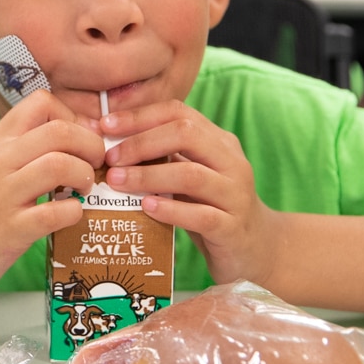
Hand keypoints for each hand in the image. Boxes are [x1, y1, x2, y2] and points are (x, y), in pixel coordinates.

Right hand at [0, 91, 105, 302]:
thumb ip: (21, 150)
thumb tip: (72, 142)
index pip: (40, 101)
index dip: (72, 117)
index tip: (78, 141)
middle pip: (59, 131)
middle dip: (90, 145)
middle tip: (93, 164)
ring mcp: (2, 195)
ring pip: (60, 165)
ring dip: (84, 176)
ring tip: (82, 189)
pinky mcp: (9, 230)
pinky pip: (55, 212)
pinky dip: (74, 212)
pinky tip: (69, 215)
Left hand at [101, 101, 281, 286]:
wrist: (257, 250)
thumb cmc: (211, 208)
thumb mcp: (189, 176)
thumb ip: (162, 158)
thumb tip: (108, 144)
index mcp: (219, 142)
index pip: (179, 113)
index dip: (140, 116)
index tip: (105, 126)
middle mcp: (231, 162)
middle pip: (186, 135)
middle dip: (141, 143)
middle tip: (109, 158)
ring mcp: (235, 195)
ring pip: (191, 175)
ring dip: (148, 176)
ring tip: (116, 181)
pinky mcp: (233, 229)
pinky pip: (202, 216)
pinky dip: (171, 210)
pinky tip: (146, 208)